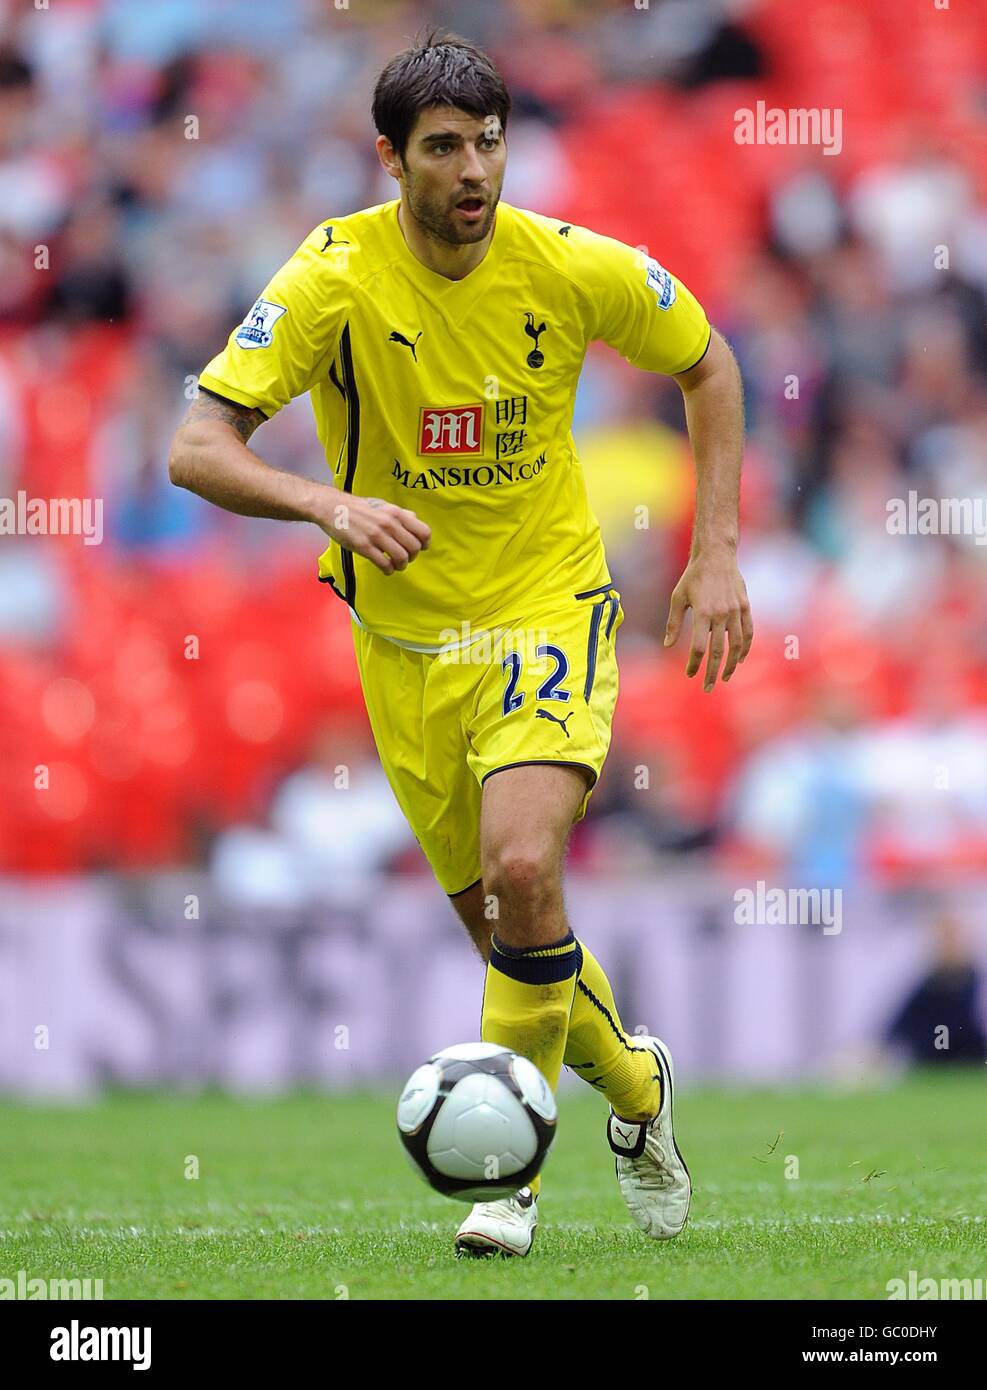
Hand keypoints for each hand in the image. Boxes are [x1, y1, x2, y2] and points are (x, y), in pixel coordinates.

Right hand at [317, 492, 430, 574]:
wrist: (332, 507)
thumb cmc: (358, 508)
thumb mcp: (382, 505)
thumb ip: (400, 514)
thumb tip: (415, 520)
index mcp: (396, 513)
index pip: (424, 532)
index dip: (424, 544)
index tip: (419, 549)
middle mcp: (389, 524)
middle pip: (414, 548)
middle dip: (412, 557)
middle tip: (404, 558)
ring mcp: (376, 535)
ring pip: (401, 558)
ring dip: (401, 565)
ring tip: (395, 565)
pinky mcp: (364, 546)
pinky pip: (384, 564)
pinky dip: (388, 570)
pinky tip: (385, 568)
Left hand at [664, 547, 752, 690]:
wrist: (716, 556)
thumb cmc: (693, 577)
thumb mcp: (677, 598)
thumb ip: (673, 623)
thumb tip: (667, 645)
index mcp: (702, 612)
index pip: (699, 646)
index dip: (694, 663)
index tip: (689, 673)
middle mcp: (721, 614)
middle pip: (718, 650)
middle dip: (713, 672)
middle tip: (708, 687)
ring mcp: (735, 611)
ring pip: (736, 645)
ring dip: (730, 664)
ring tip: (724, 677)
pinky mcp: (745, 607)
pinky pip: (748, 632)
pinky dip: (745, 648)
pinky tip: (739, 659)